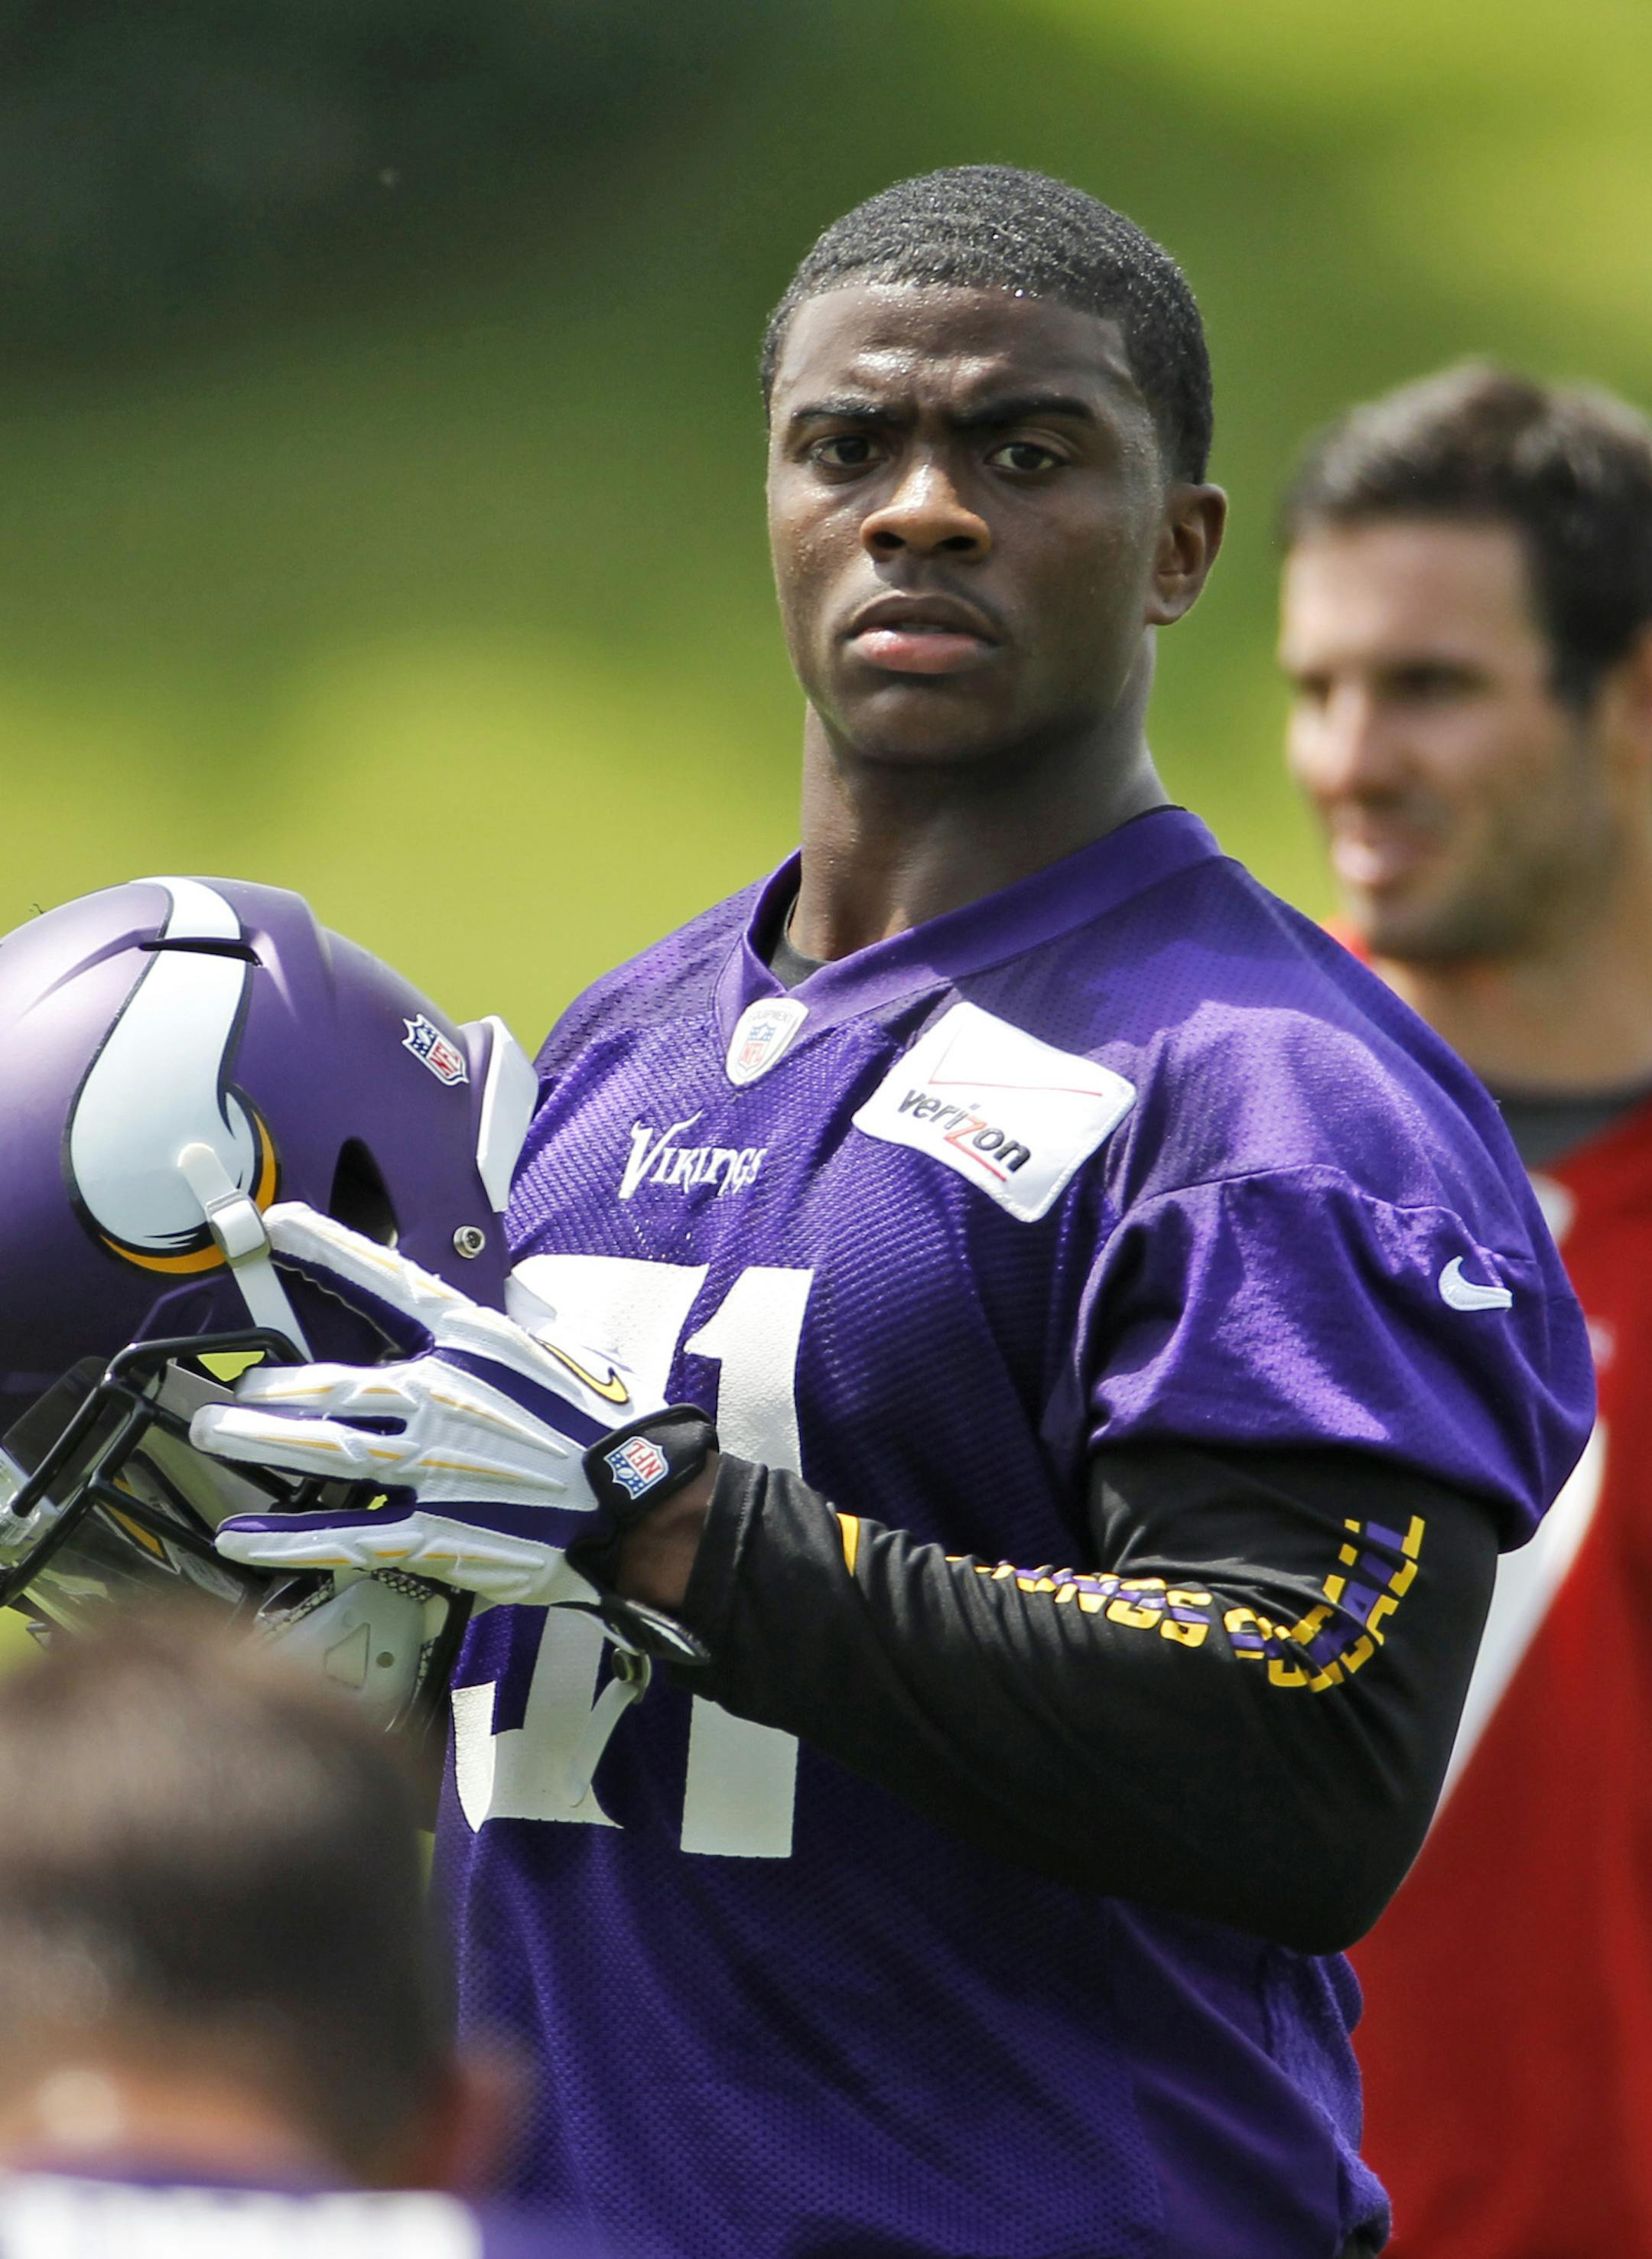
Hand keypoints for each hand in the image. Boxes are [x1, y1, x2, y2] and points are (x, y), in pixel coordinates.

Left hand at [197, 1202, 657, 1609]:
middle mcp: (442, 1398)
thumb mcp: (567, 1349)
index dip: (328, 1250)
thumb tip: (491, 1310)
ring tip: (214, 1436)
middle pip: (331, 1384)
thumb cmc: (613, 1426)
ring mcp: (433, 1467)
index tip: (278, 1225)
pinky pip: (347, 1535)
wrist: (644, 1504)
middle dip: (269, 1387)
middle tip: (230, 1393)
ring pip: (323, 1451)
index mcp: (476, 1345)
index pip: (389, 1283)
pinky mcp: (436, 1532)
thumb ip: (512, 1330)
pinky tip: (241, 1540)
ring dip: (259, 1444)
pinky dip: (286, 1541)